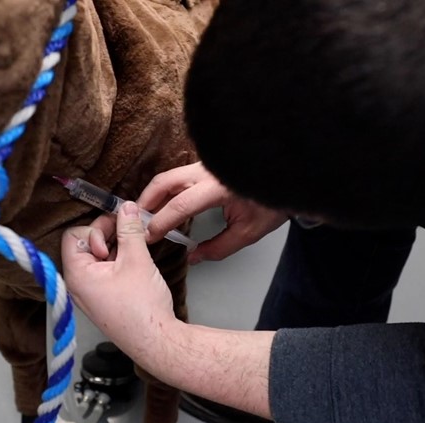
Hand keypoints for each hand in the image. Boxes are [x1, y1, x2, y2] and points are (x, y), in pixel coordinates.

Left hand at [61, 202, 178, 346]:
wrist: (156, 342)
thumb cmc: (142, 309)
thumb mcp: (136, 260)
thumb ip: (129, 229)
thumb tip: (126, 208)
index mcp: (76, 275)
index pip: (74, 236)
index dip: (96, 228)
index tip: (117, 230)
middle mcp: (78, 285)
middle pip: (84, 244)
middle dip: (108, 235)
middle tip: (130, 233)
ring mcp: (90, 293)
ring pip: (97, 257)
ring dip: (116, 247)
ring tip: (136, 249)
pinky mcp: (103, 298)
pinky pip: (104, 271)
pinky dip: (119, 262)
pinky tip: (136, 262)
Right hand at [138, 162, 287, 263]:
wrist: (286, 176)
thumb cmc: (271, 203)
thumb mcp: (248, 232)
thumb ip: (219, 247)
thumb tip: (194, 257)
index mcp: (218, 188)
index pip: (180, 206)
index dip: (161, 223)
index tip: (149, 237)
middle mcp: (207, 171)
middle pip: (165, 182)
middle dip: (146, 202)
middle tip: (137, 222)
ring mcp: (204, 164)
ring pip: (169, 175)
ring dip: (153, 194)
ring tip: (145, 215)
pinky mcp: (205, 164)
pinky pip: (178, 174)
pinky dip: (165, 189)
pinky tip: (162, 203)